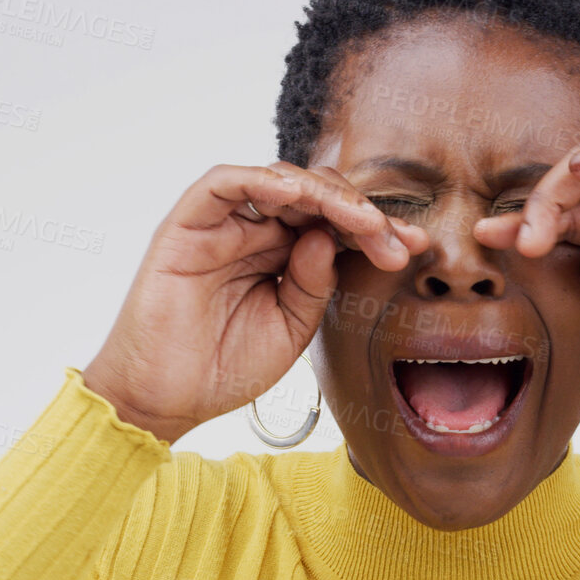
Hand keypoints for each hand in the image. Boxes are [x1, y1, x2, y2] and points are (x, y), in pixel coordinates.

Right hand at [83, 162, 429, 441]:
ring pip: (277, 181)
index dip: (376, 229)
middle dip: (362, 212)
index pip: (335, 224)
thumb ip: (315, 283)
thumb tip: (331, 236)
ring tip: (360, 218)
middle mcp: (254, 231)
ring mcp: (221, 225)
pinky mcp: (186, 224)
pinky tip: (295, 195)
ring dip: (325, 194)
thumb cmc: (223, 366)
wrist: (165, 400)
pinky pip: (223, 183)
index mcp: (282, 255)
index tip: (415, 246)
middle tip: (394, 238)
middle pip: (314, 196)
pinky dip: (260, 180)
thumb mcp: (291, 328)